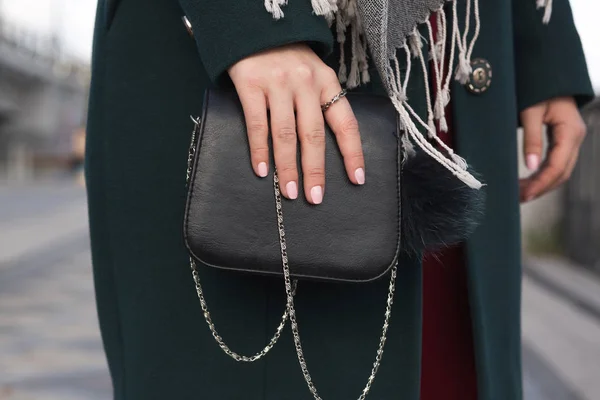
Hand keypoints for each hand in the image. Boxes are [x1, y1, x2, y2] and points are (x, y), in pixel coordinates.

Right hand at [227, 44, 363, 204]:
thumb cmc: (288, 59)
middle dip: (316, 170)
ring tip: (290, 192)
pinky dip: (259, 150)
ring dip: (288, 167)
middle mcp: (305, 83)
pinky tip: (262, 170)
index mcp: (327, 83)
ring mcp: (278, 84)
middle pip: (314, 134)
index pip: (345, 123)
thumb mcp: (313, 75)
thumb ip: (320, 104)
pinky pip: (257, 124)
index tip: (357, 179)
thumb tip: (322, 148)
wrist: (256, 28)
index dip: (352, 153)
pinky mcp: (251, 84)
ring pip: (285, 134)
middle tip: (315, 197)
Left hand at [519, 97, 586, 202]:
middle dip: (541, 187)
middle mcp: (575, 137)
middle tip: (519, 198)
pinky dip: (544, 174)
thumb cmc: (538, 88)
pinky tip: (529, 180)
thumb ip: (531, 139)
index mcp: (570, 131)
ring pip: (561, 170)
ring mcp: (572, 139)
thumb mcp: (531, 112)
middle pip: (562, 173)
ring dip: (542, 183)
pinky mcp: (565, 139)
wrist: (549, 75)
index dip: (541, 183)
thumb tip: (529, 166)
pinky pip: (557, 162)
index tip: (524, 194)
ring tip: (521, 193)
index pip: (557, 166)